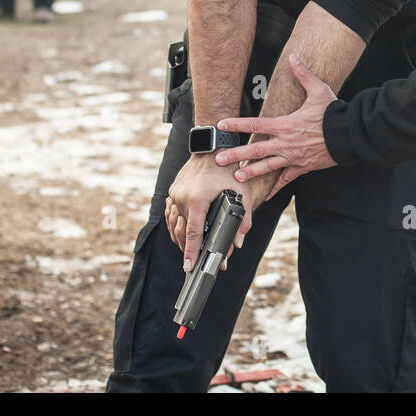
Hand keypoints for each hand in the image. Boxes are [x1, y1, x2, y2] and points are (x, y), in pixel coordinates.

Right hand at [164, 156, 261, 272]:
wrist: (212, 149)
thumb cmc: (229, 171)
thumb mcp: (242, 194)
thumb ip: (243, 220)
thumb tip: (238, 243)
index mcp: (197, 200)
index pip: (192, 233)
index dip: (190, 252)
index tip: (189, 267)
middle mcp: (182, 198)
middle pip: (182, 232)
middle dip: (188, 250)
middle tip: (197, 263)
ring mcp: (175, 194)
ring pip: (174, 225)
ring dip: (181, 239)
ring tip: (191, 251)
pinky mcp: (172, 191)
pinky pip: (172, 214)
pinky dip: (176, 226)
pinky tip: (182, 234)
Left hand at [213, 54, 338, 197]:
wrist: (350, 134)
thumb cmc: (334, 112)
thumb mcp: (319, 90)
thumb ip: (303, 74)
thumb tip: (293, 57)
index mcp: (285, 125)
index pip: (255, 123)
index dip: (237, 124)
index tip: (221, 125)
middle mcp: (285, 143)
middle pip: (255, 150)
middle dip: (236, 154)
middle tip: (218, 159)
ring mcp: (293, 157)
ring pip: (267, 167)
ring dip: (251, 172)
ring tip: (236, 178)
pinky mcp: (303, 167)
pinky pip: (286, 179)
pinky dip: (276, 187)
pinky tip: (266, 195)